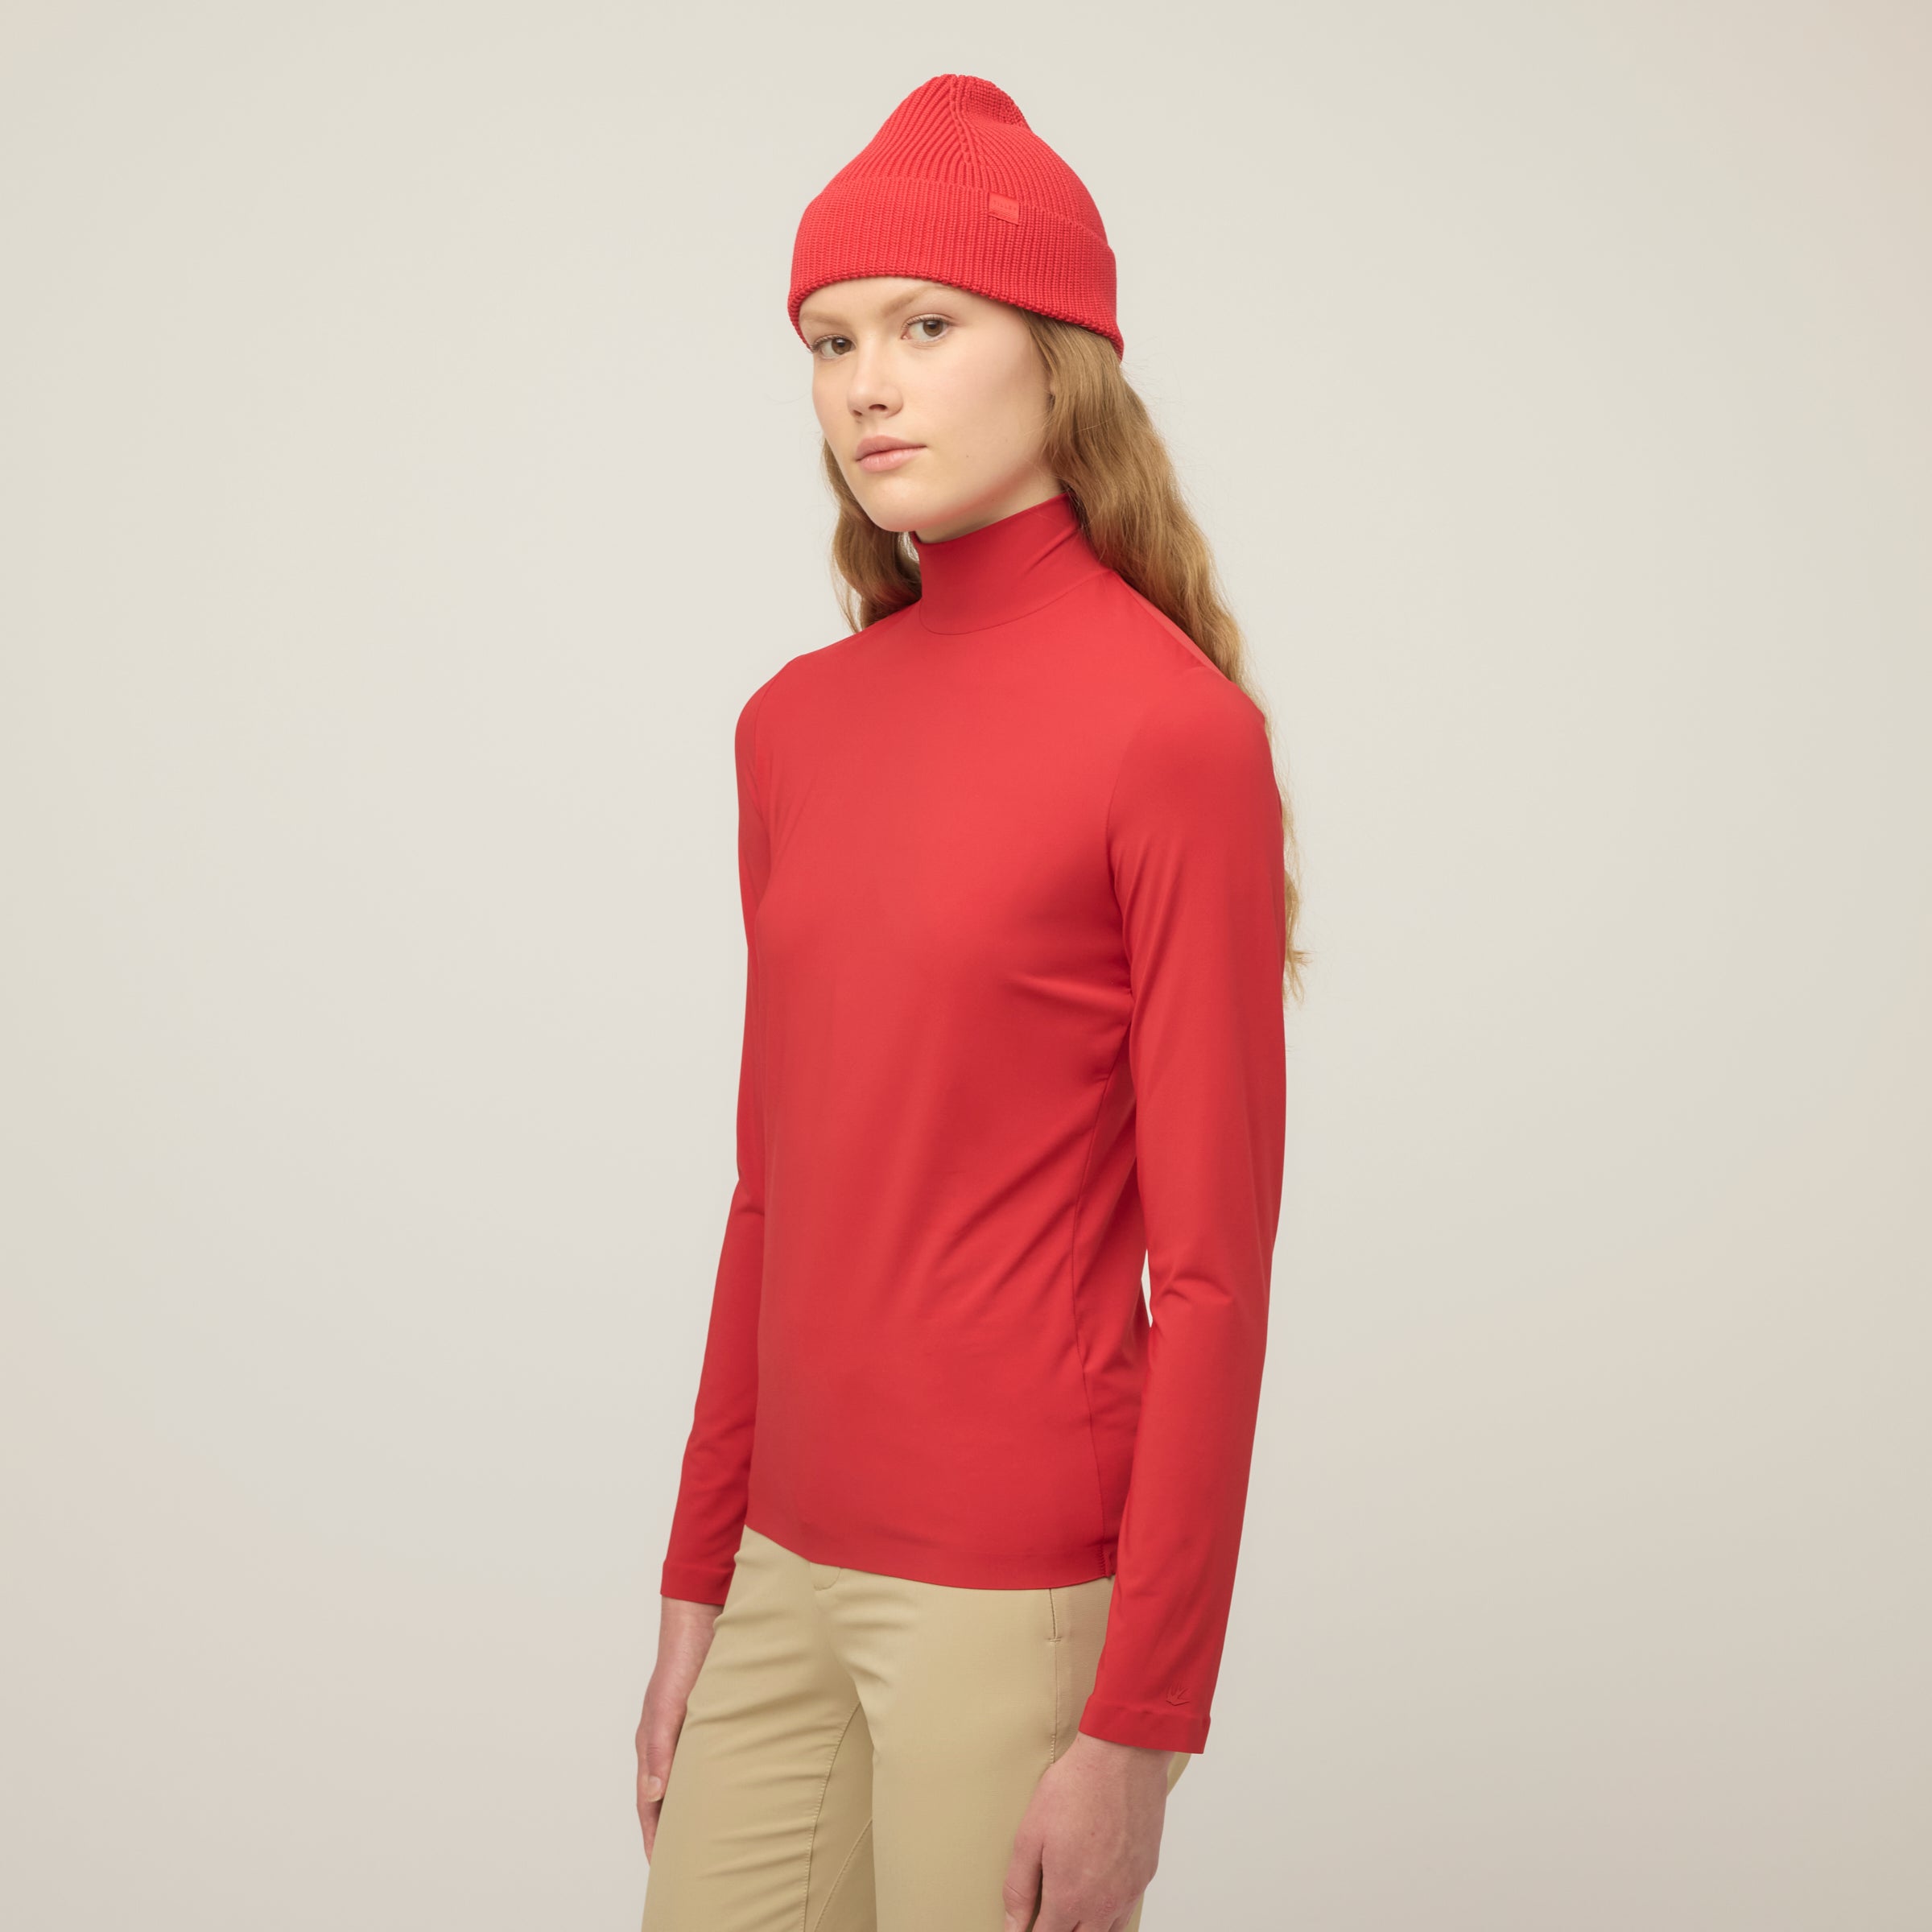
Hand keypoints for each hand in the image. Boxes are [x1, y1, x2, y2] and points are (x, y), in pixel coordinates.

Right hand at [635, 1595, 723, 1860]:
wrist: (703, 1620)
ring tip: (709, 1833)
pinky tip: (729, 1787)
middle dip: (672, 1827)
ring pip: (688, 1778)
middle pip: (666, 1796)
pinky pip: (707, 1758)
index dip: (653, 1833)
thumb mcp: (668, 1710)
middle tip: (686, 1859)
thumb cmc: (680, 1663)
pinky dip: (713, 1778)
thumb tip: (653, 1795)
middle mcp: (667, 1742)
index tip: (660, 1865)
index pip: (648, 1802)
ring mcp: (688, 1730)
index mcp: (651, 1745)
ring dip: (694, 1804)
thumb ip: (659, 1751)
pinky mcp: (712, 1717)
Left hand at [1001, 1733, 1175, 1931]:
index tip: (1025, 1928)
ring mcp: (1130, 1890)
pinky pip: (1128, 1908)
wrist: (1123, 1756)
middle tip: (1047, 1914)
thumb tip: (1012, 1925)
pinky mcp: (1146, 1873)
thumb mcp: (1030, 1835)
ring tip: (1072, 1907)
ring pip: (1109, 1931)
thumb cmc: (1076, 1787)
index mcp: (1070, 1897)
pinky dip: (1111, 1909)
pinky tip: (1099, 1889)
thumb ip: (1019, 1887)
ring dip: (1088, 1926)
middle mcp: (1104, 1903)